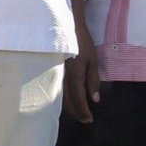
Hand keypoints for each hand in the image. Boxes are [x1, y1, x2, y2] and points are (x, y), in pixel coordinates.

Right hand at [62, 0, 99, 121]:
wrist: (64, 25)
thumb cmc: (81, 42)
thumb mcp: (93, 60)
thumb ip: (93, 80)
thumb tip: (95, 100)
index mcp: (75, 75)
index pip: (79, 99)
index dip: (84, 111)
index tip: (89, 119)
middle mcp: (62, 77)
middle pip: (67, 101)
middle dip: (76, 113)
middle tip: (84, 119)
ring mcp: (54, 73)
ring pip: (60, 96)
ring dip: (68, 107)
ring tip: (77, 112)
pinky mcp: (51, 70)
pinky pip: (56, 88)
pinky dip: (62, 98)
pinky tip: (66, 99)